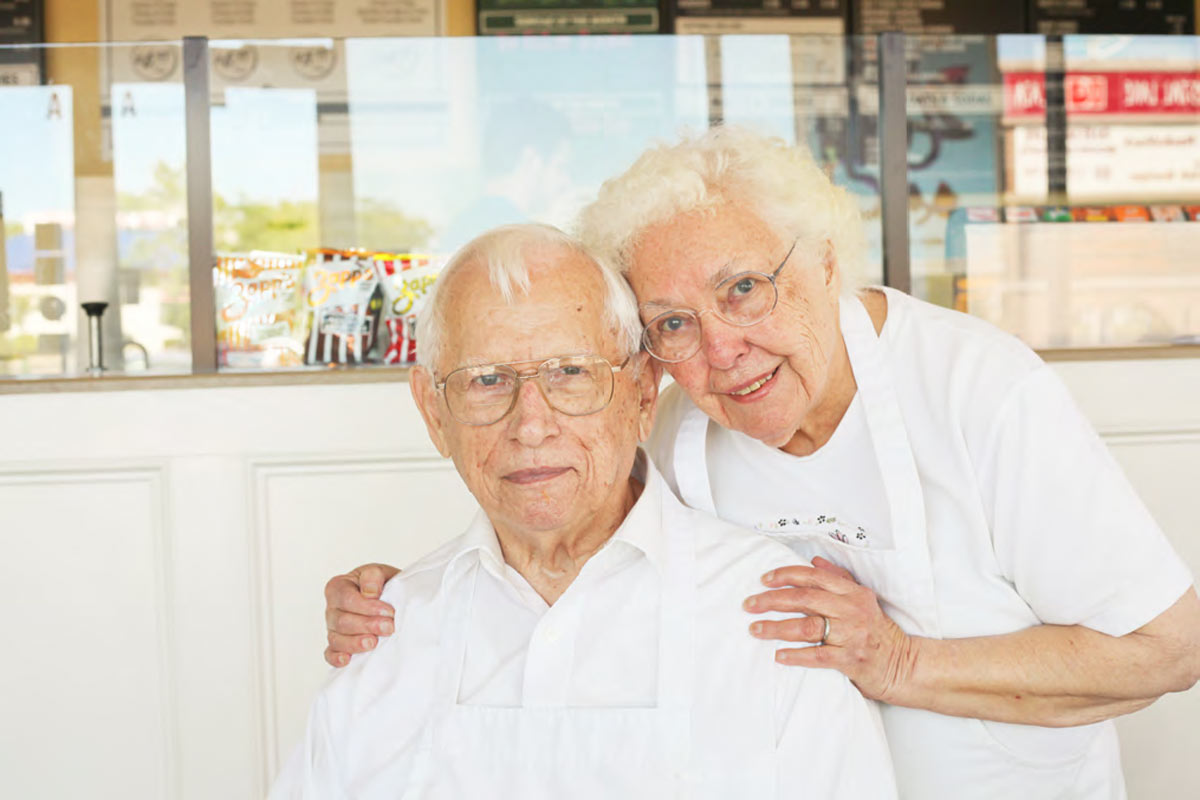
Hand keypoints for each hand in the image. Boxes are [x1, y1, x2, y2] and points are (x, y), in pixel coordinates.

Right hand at [323, 563, 400, 666]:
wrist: (391, 599)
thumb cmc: (382, 585)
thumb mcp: (380, 572)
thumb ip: (373, 576)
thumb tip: (370, 593)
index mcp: (338, 587)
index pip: (346, 599)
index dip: (367, 607)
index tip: (389, 611)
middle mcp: (332, 608)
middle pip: (342, 621)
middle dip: (367, 625)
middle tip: (388, 628)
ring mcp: (333, 628)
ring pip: (337, 639)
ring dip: (355, 643)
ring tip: (373, 643)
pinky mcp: (337, 645)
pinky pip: (330, 654)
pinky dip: (336, 658)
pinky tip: (347, 660)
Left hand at [743, 557, 917, 702]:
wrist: (904, 665)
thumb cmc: (878, 632)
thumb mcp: (862, 600)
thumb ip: (839, 579)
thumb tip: (814, 561)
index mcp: (853, 593)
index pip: (814, 577)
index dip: (787, 575)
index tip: (764, 579)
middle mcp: (852, 611)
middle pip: (805, 599)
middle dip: (772, 600)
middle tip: (750, 604)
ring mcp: (852, 636)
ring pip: (807, 627)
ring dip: (776, 628)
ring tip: (755, 629)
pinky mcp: (851, 660)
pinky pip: (817, 656)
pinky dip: (795, 655)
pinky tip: (778, 655)